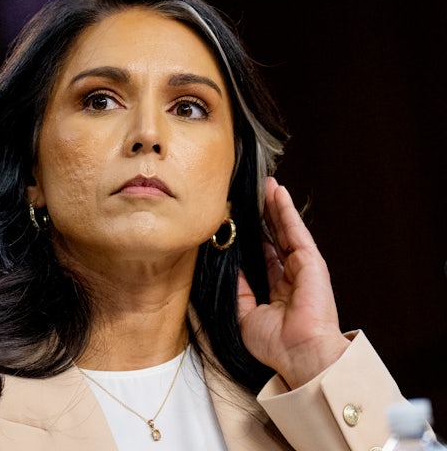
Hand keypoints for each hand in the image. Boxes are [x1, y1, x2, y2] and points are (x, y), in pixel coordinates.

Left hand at [237, 176, 349, 388]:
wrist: (299, 354)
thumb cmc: (275, 344)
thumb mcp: (245, 314)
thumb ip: (239, 289)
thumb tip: (228, 266)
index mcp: (278, 290)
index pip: (264, 256)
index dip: (252, 237)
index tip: (239, 219)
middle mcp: (292, 276)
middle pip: (274, 237)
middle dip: (265, 215)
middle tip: (253, 193)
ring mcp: (303, 267)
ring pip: (285, 229)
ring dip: (275, 206)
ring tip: (265, 184)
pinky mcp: (311, 261)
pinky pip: (295, 230)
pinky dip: (286, 210)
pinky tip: (278, 193)